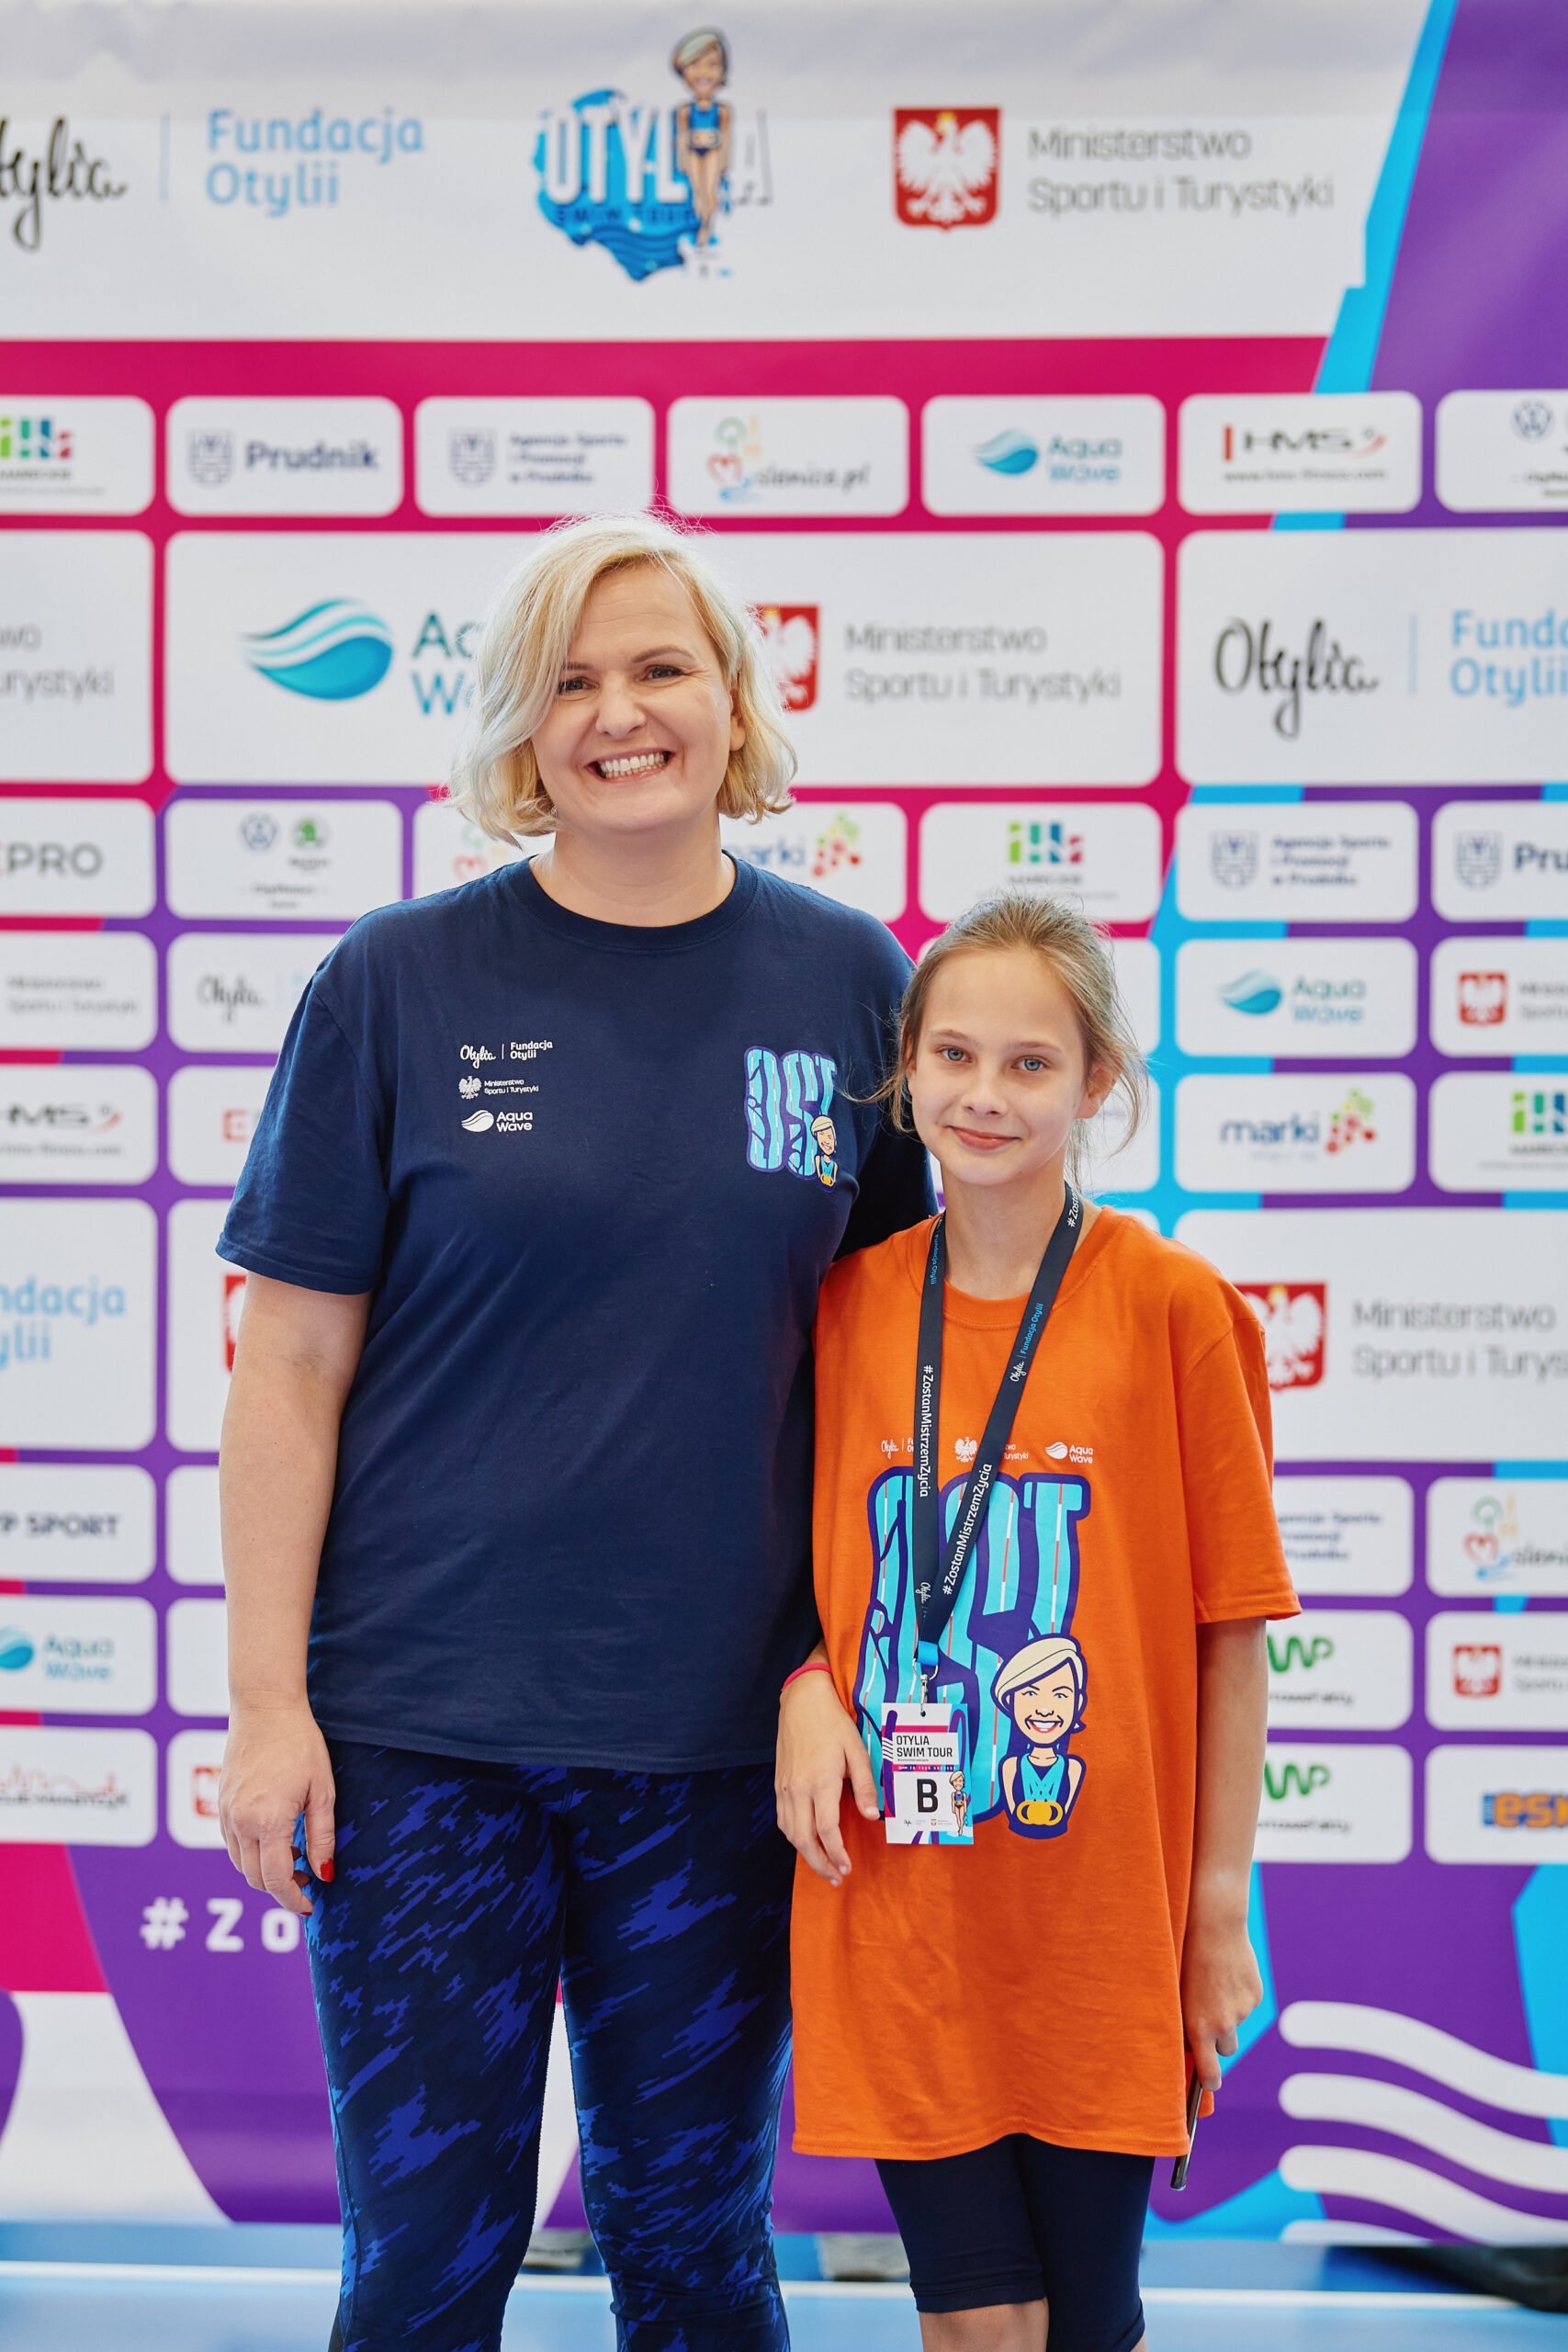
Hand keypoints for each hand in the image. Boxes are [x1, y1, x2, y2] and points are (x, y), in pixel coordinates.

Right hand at [219, 1700, 335, 1916]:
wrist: (265, 1708)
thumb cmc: (300, 1745)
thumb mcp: (322, 1791)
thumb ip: (322, 1837)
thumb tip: (325, 1874)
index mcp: (266, 1821)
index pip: (275, 1879)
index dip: (292, 1898)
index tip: (309, 1905)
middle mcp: (239, 1822)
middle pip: (254, 1877)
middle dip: (280, 1888)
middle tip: (308, 1879)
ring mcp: (225, 1813)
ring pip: (240, 1863)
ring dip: (264, 1871)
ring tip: (295, 1856)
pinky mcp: (221, 1804)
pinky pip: (232, 1844)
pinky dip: (251, 1853)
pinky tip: (275, 1838)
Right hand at [775, 1671, 879, 1887]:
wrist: (801, 1701)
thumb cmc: (833, 1723)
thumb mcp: (856, 1750)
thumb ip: (865, 1786)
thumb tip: (872, 1817)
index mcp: (820, 1781)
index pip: (826, 1830)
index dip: (836, 1854)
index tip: (847, 1869)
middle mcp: (798, 1788)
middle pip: (803, 1839)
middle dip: (819, 1864)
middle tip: (836, 1878)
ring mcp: (785, 1787)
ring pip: (790, 1832)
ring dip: (805, 1854)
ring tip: (823, 1865)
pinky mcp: (778, 1783)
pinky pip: (783, 1819)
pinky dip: (794, 1837)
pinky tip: (806, 1841)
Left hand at [1181, 1907, 1262, 2094]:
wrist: (1213, 1926)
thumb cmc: (1185, 1958)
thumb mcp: (1178, 1994)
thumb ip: (1186, 2021)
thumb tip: (1191, 2044)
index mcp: (1199, 2027)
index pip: (1209, 2071)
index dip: (1210, 2081)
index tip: (1210, 2084)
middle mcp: (1224, 2024)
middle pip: (1226, 2049)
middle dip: (1219, 2040)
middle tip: (1209, 2016)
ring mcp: (1243, 2011)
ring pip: (1236, 2022)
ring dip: (1228, 2011)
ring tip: (1214, 1981)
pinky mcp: (1255, 1995)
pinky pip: (1246, 2003)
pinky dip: (1239, 1994)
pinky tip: (1227, 1972)